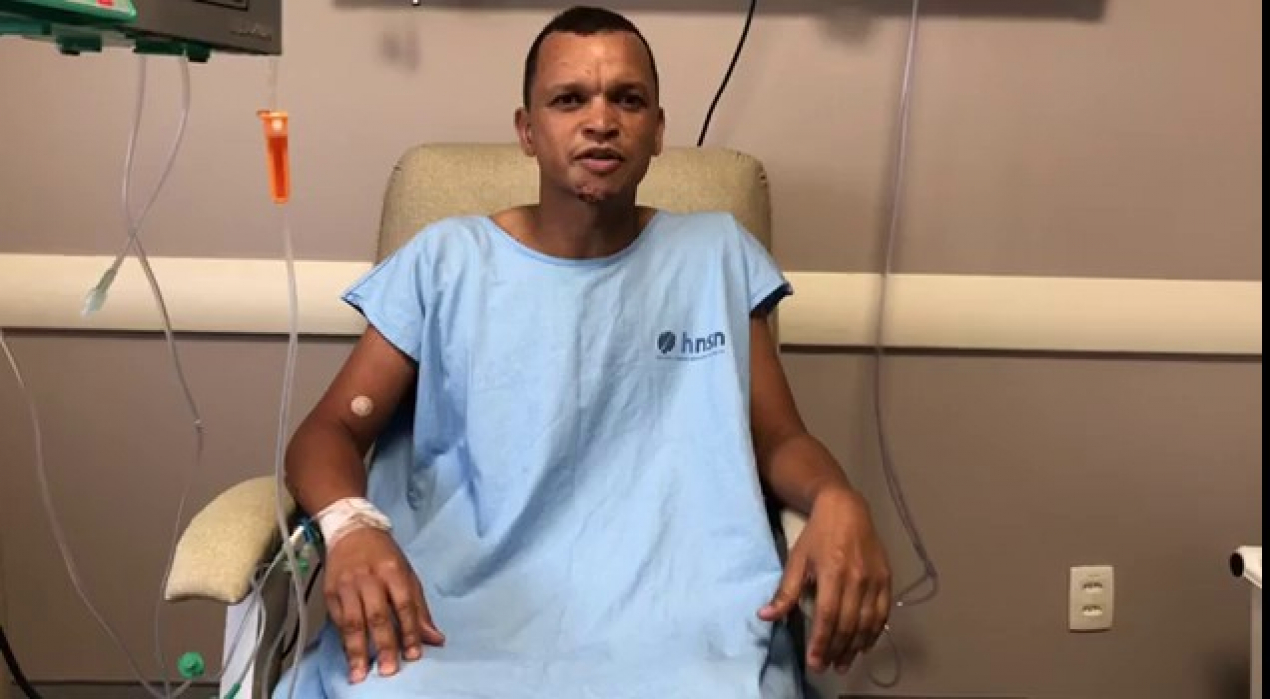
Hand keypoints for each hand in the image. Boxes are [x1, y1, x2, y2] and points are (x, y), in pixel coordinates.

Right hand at [323, 527, 444, 682]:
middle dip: (384, 645)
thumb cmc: (384, 555)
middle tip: (389, 669)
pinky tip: (350, 655)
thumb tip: (435, 638)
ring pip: (353, 621)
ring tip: (361, 671)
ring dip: (357, 649)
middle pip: (377, 615)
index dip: (409, 631)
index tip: (413, 655)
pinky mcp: (330, 592)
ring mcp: (347, 585)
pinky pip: (338, 620)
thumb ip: (419, 608)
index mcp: (393, 570)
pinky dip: (343, 640)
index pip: (403, 605)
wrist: (352, 530)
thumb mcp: (408, 574)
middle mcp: (369, 578)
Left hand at [759, 487, 891, 674]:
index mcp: (832, 572)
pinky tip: (863, 645)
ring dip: (855, 647)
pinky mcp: (886, 578)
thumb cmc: (817, 534)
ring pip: (867, 623)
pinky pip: (882, 613)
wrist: (846, 508)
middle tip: (826, 667)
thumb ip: (785, 591)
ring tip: (842, 663)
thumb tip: (765, 616)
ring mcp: (874, 579)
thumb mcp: (796, 559)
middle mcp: (857, 578)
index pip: (827, 616)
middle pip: (848, 624)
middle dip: (836, 650)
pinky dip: (874, 632)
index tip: (814, 662)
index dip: (821, 642)